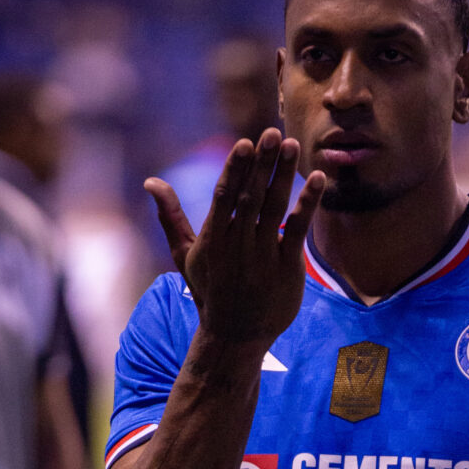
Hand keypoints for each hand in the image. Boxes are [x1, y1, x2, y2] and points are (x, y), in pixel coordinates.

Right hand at [145, 130, 324, 350]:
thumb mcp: (184, 256)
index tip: (245, 143)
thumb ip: (171, 216)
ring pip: (275, 208)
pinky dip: (308, 204)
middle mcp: (238, 244)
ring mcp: (263, 256)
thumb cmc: (209, 290)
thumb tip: (150, 182)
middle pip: (251, 196)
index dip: (235, 169)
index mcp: (213, 238)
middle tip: (272, 132)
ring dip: (285, 175)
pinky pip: (298, 229)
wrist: (234, 336)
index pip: (225, 196)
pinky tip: (318, 179)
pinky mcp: (287, 267)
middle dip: (262, 164)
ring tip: (293, 145)